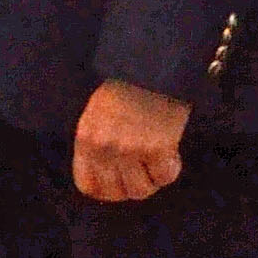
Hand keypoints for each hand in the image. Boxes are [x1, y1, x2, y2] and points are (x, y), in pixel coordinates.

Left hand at [71, 79, 189, 201]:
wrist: (151, 65)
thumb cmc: (126, 85)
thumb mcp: (97, 114)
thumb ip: (98, 143)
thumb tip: (109, 173)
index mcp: (86, 139)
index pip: (88, 185)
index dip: (106, 190)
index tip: (120, 184)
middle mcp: (105, 148)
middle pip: (116, 192)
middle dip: (132, 186)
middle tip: (144, 171)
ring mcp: (130, 149)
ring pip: (140, 190)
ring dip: (152, 179)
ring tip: (158, 160)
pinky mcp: (157, 148)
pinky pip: (165, 177)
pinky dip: (170, 169)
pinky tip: (171, 153)